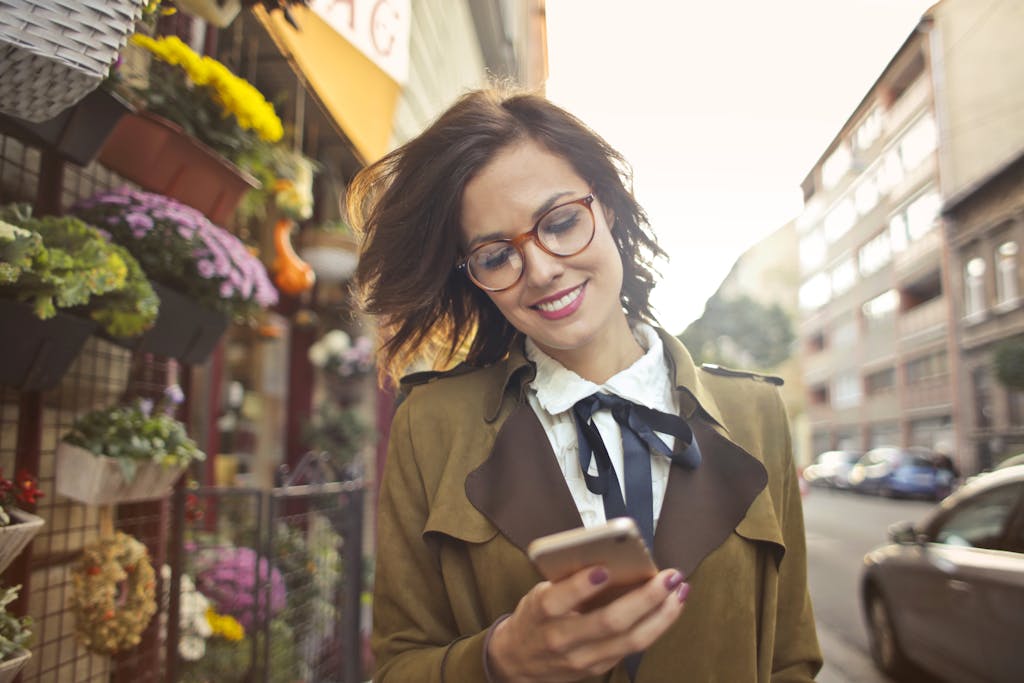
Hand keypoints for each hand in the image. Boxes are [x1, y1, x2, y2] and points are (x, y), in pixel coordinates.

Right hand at [486, 566, 689, 681]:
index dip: (581, 585)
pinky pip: (633, 648)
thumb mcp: (539, 592)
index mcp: (542, 612)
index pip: (560, 600)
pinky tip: (670, 607)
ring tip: (679, 590)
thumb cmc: (535, 616)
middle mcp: (562, 639)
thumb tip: (610, 556)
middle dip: (644, 598)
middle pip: (609, 622)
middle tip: (669, 576)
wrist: (517, 661)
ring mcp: (583, 658)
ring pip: (630, 641)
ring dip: (661, 615)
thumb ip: (567, 580)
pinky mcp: (598, 668)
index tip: (603, 568)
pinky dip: (656, 626)